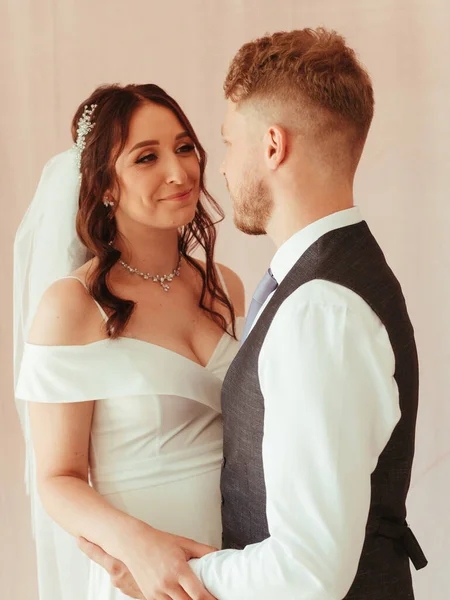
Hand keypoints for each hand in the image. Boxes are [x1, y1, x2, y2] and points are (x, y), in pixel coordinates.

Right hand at [79, 522, 217, 599]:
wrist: (134, 543)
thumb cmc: (160, 542)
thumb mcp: (185, 543)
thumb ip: (205, 550)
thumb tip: (220, 555)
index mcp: (179, 570)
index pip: (198, 595)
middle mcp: (167, 584)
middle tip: (209, 599)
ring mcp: (157, 593)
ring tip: (194, 596)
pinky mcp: (150, 597)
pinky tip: (181, 596)